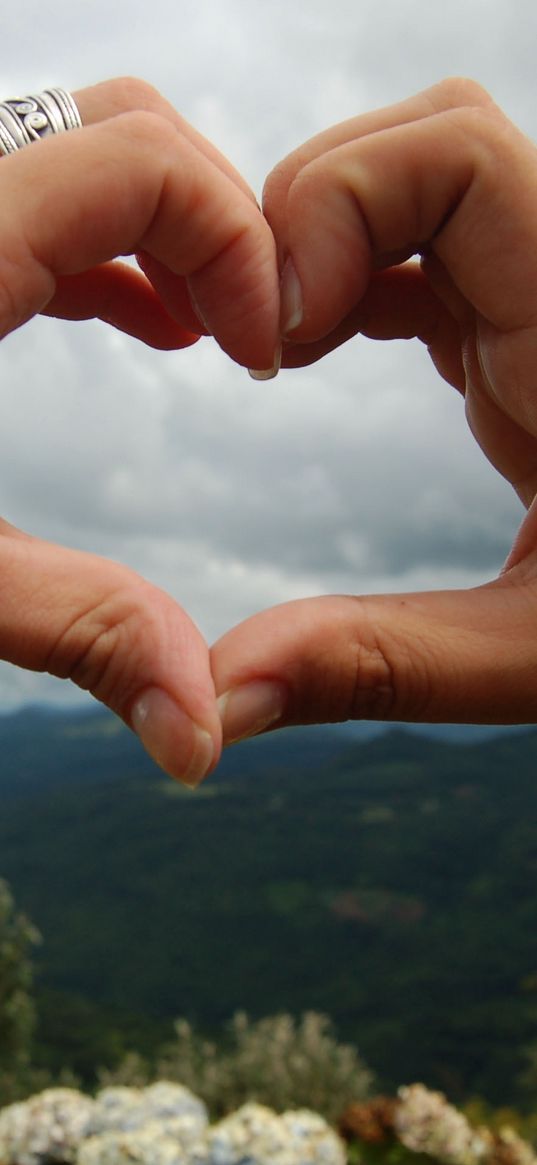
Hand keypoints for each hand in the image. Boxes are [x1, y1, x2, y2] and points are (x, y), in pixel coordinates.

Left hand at [0, 76, 279, 782]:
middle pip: (120, 131)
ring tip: (209, 337)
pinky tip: (143, 326)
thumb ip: (78, 634)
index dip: (237, 244)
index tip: (261, 359)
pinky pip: (35, 200)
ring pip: (78, 153)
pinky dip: (107, 249)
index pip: (142, 163)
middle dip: (215, 223)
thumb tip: (201, 738)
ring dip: (164, 234)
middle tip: (247, 339)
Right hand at [211, 79, 536, 740]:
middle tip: (263, 342)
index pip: (462, 154)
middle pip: (429, 143)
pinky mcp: (518, 328)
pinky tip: (307, 355)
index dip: (344, 203)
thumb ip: (382, 667)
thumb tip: (220, 700)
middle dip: (314, 211)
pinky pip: (420, 253)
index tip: (285, 337)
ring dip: (322, 243)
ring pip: (418, 183)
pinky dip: (346, 280)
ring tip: (274, 353)